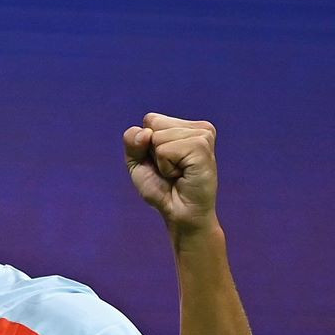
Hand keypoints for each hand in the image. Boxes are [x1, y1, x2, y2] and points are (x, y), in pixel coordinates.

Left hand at [123, 113, 218, 231]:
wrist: (180, 214)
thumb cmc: (162, 190)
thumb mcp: (138, 163)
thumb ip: (132, 142)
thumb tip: (145, 132)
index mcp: (185, 127)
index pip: (150, 119)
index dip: (145, 145)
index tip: (161, 163)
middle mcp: (197, 127)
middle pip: (153, 126)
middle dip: (153, 153)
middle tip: (170, 171)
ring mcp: (202, 135)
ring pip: (159, 138)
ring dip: (161, 162)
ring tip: (177, 173)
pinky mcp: (201, 146)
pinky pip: (165, 150)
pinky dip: (166, 167)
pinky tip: (182, 175)